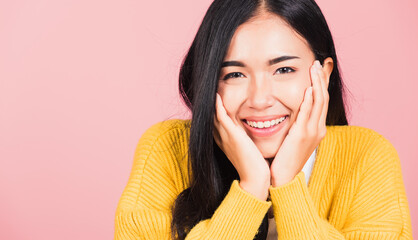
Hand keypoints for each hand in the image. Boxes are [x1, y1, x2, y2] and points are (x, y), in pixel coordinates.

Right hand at [213, 93, 269, 199]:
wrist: (256, 179)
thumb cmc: (255, 167)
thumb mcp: (247, 150)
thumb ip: (245, 140)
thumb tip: (251, 135)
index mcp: (224, 141)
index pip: (216, 122)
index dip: (214, 110)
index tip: (215, 98)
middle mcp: (221, 137)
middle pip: (211, 116)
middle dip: (210, 104)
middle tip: (210, 89)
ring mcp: (225, 136)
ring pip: (214, 114)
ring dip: (212, 102)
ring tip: (212, 88)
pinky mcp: (231, 135)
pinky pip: (221, 116)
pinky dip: (218, 105)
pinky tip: (217, 95)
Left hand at [270, 60, 329, 186]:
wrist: (283, 178)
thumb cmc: (285, 157)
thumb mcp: (293, 138)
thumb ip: (295, 123)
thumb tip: (291, 111)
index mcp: (316, 128)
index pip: (322, 100)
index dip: (323, 83)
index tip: (322, 68)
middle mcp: (318, 128)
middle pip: (324, 97)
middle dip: (322, 78)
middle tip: (320, 61)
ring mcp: (312, 132)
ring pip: (319, 102)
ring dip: (317, 83)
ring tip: (315, 67)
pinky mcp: (301, 136)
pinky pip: (307, 114)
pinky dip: (309, 101)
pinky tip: (309, 89)